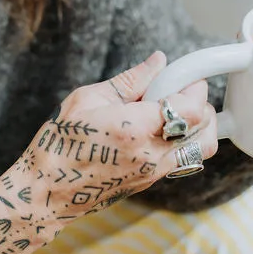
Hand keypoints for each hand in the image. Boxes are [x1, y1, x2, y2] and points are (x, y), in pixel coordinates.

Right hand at [11, 51, 219, 225]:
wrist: (47, 192)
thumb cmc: (60, 143)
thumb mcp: (88, 99)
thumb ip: (130, 80)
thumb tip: (157, 61)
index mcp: (135, 129)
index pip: (191, 108)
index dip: (195, 87)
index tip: (184, 76)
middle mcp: (151, 155)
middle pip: (205, 129)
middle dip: (200, 103)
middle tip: (179, 90)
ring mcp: (153, 172)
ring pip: (202, 148)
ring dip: (198, 125)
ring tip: (173, 110)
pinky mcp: (151, 182)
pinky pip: (184, 158)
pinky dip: (184, 139)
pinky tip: (159, 128)